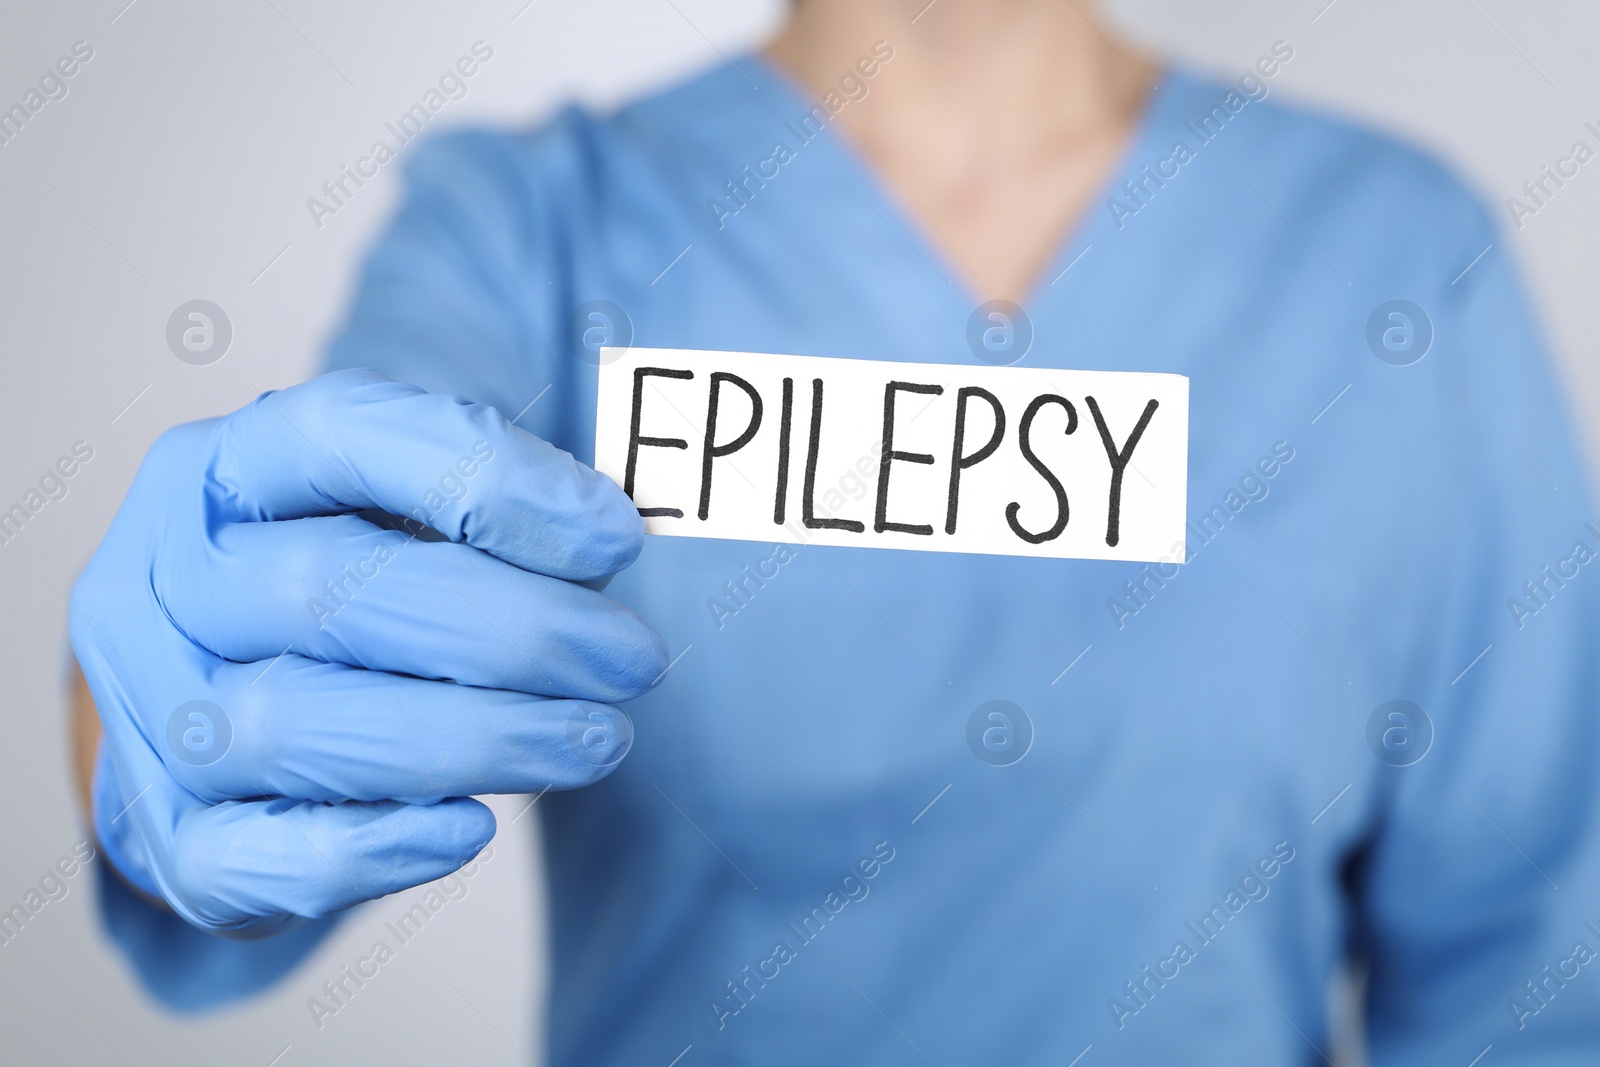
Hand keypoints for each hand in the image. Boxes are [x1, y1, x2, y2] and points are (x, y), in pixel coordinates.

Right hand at [71, 369, 664, 935]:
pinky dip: (366, 849)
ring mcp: (146, 707)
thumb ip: (489, 503)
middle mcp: (162, 575)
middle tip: (629, 660)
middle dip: (508, 632)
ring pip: (289, 725)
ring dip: (471, 740)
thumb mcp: (406, 506)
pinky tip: (468, 829)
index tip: (616, 537)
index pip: (340, 435)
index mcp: (223, 466)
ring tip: (594, 741)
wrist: (230, 688)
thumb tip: (602, 537)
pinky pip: (245, 857)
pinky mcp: (160, 830)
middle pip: (323, 589)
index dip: (487, 481)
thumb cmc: (348, 577)